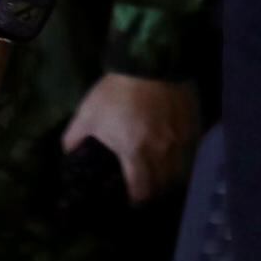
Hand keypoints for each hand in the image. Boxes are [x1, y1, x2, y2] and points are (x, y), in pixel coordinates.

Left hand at [61, 72, 201, 203]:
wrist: (148, 61)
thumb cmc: (116, 91)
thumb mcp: (88, 113)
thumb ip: (75, 137)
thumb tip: (67, 153)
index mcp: (135, 152)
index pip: (141, 189)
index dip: (137, 199)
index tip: (132, 200)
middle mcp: (161, 152)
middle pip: (163, 184)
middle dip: (155, 190)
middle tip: (148, 188)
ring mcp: (180, 139)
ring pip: (180, 170)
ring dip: (171, 176)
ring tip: (163, 174)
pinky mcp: (193, 124)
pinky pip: (190, 150)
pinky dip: (183, 156)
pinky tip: (177, 152)